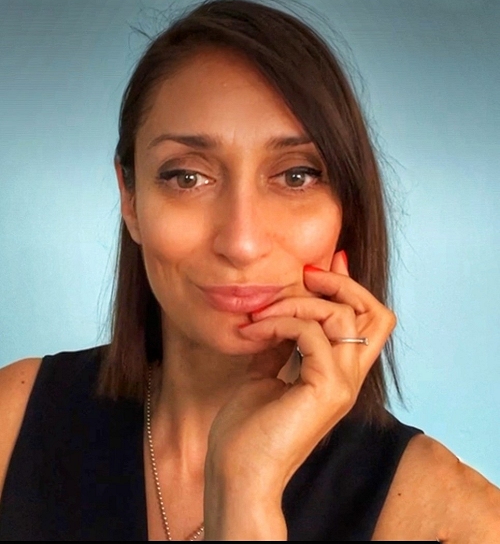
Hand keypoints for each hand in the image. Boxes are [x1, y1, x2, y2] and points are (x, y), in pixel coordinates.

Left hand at [204, 251, 395, 537]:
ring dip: (298, 301)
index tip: (319, 264)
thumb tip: (280, 313)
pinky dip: (280, 322)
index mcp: (339, 373)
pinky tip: (253, 332)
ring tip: (261, 314)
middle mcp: (349, 377)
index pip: (368, 321)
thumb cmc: (248, 429)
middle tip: (304, 274)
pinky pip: (311, 333)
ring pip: (343, 316)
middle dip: (341, 283)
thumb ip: (281, 344)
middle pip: (377, 313)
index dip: (351, 286)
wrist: (238, 473)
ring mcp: (342, 384)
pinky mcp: (326, 389)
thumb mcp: (265, 373)